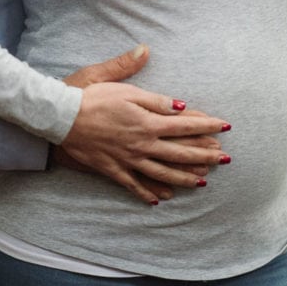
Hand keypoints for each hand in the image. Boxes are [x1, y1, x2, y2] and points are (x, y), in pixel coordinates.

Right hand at [61, 45, 231, 203]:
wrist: (60, 116)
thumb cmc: (90, 95)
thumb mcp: (121, 86)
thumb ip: (152, 95)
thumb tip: (179, 100)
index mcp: (146, 121)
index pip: (184, 124)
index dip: (206, 125)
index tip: (225, 127)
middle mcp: (142, 144)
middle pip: (179, 153)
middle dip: (205, 155)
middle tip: (226, 159)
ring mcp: (128, 159)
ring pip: (162, 173)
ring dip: (184, 178)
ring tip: (203, 182)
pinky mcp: (112, 168)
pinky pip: (134, 185)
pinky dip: (148, 192)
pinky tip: (160, 199)